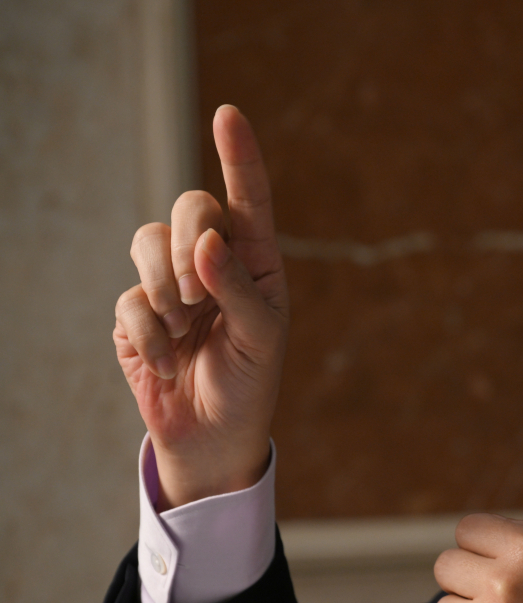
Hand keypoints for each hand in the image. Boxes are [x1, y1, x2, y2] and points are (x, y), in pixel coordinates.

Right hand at [114, 105, 286, 508]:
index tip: (228, 115)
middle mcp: (212, 262)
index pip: (248, 199)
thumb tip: (206, 240)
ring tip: (185, 325)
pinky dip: (150, 332)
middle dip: (187, 239)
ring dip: (164, 285)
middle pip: (189, 208)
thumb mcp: (261, 337)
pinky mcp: (136, 313)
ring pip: (146, 242)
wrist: (214, 436)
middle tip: (193, 289)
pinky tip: (168, 361)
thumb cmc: (251, 382)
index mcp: (257, 260)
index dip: (239, 156)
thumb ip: (236, 287)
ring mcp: (170, 284)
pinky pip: (130, 299)